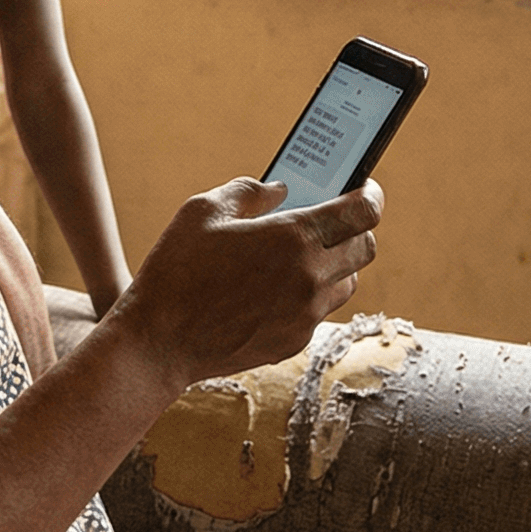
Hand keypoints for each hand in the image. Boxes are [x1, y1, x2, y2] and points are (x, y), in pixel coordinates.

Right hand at [102, 178, 383, 389]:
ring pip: (348, 282)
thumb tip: (280, 189)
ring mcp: (306, 315)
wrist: (160, 342)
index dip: (370, 195)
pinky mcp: (295, 341)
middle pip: (366, 248)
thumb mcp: (203, 211)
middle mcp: (310, 278)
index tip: (363, 189)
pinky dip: (309, 296)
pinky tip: (276, 289)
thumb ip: (249, 191)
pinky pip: (319, 312)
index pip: (363, 212)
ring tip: (301, 256)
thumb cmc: (177, 271)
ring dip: (336, 265)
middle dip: (355, 229)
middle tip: (331, 221)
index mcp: (294, 238)